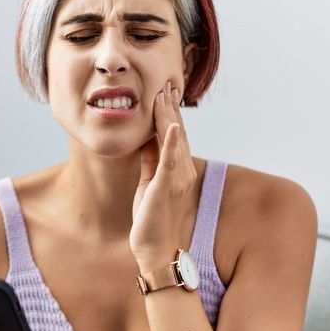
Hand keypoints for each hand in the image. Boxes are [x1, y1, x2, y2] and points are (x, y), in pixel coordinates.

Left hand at [129, 79, 197, 264]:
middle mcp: (182, 171)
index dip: (169, 112)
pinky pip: (169, 161)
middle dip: (170, 107)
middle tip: (166, 82)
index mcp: (177, 169)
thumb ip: (150, 162)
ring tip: (165, 94)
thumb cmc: (152, 219)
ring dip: (169, 116)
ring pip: (174, 141)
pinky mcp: (165, 188)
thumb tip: (147, 140)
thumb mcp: (149, 183)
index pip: (174, 135)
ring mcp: (175, 179)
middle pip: (177, 133)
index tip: (165, 90)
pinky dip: (170, 142)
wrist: (155, 248)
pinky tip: (171, 125)